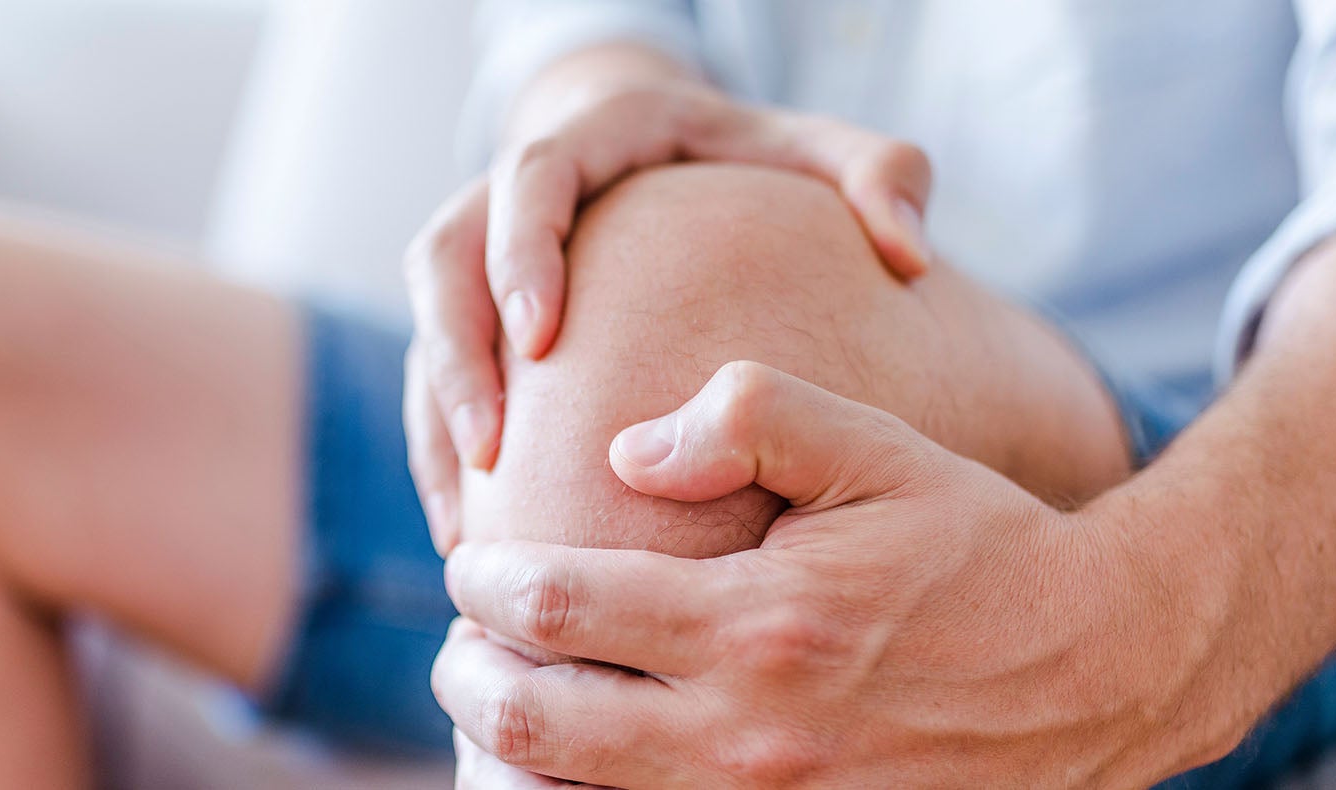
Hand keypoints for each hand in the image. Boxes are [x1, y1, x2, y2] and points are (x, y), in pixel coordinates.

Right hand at [404, 81, 936, 555]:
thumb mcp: (818, 151)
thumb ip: (878, 176)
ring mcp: (483, 255)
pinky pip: (432, 382)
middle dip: (457, 355)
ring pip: (427, 331)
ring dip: (437, 423)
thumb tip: (908, 249)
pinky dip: (441, 455)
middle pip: (444, 259)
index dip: (522, 253)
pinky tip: (470, 532)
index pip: (531, 178)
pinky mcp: (471, 314)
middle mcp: (515, 191)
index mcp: (593, 138)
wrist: (668, 150)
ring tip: (467, 521)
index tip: (543, 336)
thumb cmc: (751, 160)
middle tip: (492, 446)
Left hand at [432, 362, 1212, 787]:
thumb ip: (747, 418)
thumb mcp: (878, 449)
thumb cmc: (978, 546)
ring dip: (514, 755)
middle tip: (462, 641)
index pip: (559, 606)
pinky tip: (581, 763)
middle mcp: (750, 735)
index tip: (473, 561)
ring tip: (507, 699)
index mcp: (758, 623)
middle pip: (535, 723)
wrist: (1098, 669)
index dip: (487, 581)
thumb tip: (624, 452)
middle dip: (467, 678)